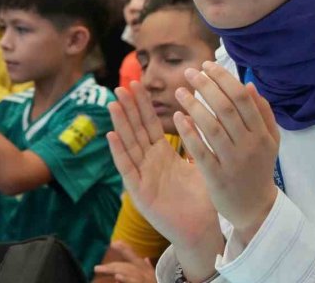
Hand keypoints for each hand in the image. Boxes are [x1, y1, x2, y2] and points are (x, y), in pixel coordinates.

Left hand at [93, 241, 154, 282]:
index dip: (124, 249)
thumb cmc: (158, 281)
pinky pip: (134, 281)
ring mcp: (145, 279)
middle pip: (126, 266)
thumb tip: (145, 258)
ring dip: (117, 271)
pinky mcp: (145, 282)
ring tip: (104, 270)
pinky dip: (126, 279)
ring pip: (129, 273)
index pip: (133, 257)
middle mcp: (145, 272)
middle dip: (111, 266)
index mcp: (146, 269)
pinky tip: (117, 277)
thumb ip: (148, 266)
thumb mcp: (153, 274)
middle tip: (96, 268)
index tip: (114, 243)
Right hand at [107, 83, 220, 255]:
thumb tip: (201, 113)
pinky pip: (127, 169)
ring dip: (120, 124)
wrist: (202, 230)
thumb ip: (198, 140)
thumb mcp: (201, 164)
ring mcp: (143, 177)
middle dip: (128, 108)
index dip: (143, 105)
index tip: (137, 84)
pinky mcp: (139, 193)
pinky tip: (112, 135)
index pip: (150, 125)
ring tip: (113, 103)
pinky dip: (119, 152)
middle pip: (137, 131)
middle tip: (121, 86)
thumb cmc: (203, 200)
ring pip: (129, 145)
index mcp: (163, 156)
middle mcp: (149, 164)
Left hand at [175, 62, 279, 247]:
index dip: (223, 78)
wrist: (255, 209)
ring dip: (193, 105)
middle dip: (206, 86)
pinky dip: (189, 132)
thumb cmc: (259, 169)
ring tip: (179, 91)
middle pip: (226, 108)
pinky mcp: (217, 178)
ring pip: (212, 127)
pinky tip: (178, 117)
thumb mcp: (270, 141)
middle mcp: (250, 145)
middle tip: (189, 73)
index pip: (242, 97)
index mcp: (262, 133)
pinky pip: (200, 151)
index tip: (207, 66)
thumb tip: (249, 84)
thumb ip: (263, 113)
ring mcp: (233, 162)